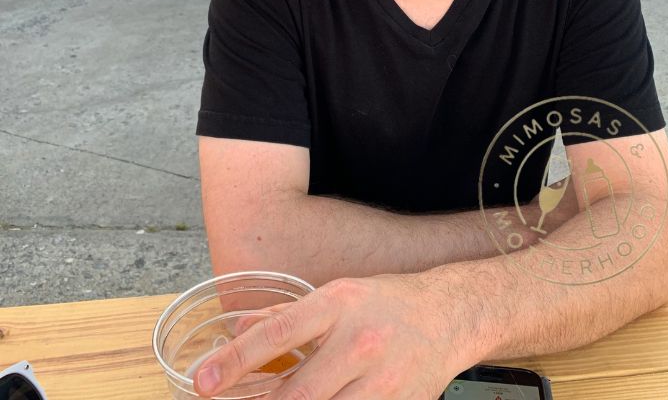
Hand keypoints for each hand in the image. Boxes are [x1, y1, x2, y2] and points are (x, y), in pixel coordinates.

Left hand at [194, 272, 470, 399]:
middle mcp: (359, 343)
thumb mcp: (336, 295)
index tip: (202, 382)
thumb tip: (239, 329)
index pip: (278, 332)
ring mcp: (382, 382)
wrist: (448, 315)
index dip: (236, 360)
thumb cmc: (384, 303)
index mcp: (339, 304)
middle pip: (297, 394)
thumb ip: (287, 315)